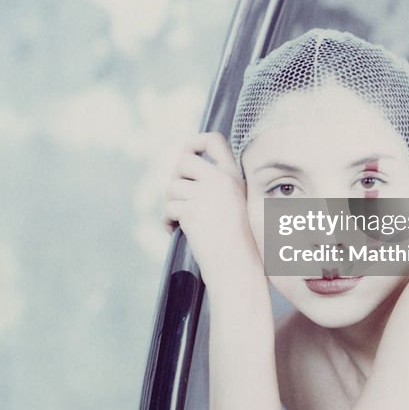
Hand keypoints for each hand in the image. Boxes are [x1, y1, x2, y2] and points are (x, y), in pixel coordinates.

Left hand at [164, 132, 261, 286]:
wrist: (240, 268)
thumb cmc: (240, 244)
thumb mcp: (238, 204)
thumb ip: (219, 187)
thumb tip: (186, 174)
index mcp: (235, 177)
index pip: (213, 140)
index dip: (194, 142)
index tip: (188, 154)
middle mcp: (221, 180)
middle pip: (183, 161)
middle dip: (176, 178)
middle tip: (180, 198)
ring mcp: (207, 194)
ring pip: (172, 188)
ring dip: (172, 205)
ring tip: (182, 222)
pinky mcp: (192, 211)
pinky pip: (168, 208)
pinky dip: (167, 221)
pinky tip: (176, 231)